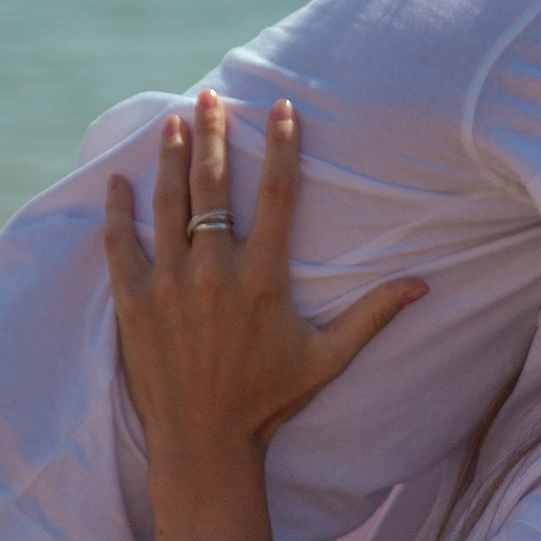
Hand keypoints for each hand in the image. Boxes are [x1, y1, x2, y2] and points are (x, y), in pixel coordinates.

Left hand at [101, 91, 425, 462]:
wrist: (205, 443)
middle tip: (211, 97)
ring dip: (170, 158)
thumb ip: (373, 316)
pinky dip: (118, 211)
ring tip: (173, 123)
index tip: (280, 107)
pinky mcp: (134, 303)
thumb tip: (424, 286)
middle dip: (214, 134)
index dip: (282, 145)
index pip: (280, 193)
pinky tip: (117, 183)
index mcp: (264, 279)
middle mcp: (215, 272)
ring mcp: (170, 285)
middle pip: (215, 186)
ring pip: (167, 204)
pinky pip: (121, 245)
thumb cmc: (269, 401)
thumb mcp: (328, 359)